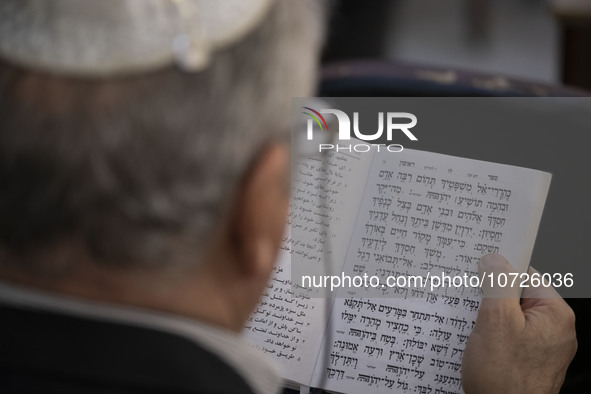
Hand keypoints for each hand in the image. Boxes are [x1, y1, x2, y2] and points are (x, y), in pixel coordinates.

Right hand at [462, 254, 576, 393]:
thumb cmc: (504, 380)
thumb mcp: (495, 321)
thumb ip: (497, 284)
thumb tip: (495, 260)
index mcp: (556, 315)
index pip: (527, 275)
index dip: (501, 270)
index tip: (480, 269)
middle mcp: (554, 331)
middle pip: (518, 296)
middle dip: (492, 297)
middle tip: (472, 302)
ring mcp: (542, 348)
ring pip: (511, 317)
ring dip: (489, 318)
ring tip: (474, 327)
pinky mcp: (528, 361)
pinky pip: (509, 336)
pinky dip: (492, 335)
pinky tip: (478, 342)